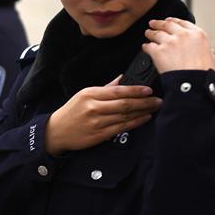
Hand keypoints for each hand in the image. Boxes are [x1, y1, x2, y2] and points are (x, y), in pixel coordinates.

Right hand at [44, 76, 161, 155]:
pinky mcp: (99, 135)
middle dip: (144, 102)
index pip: (117, 91)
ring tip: (154, 108)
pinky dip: (135, 123)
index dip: (135, 90)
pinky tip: (144, 118)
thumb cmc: (72, 111)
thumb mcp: (84, 95)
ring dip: (142, 112)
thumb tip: (123, 79)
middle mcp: (93, 108)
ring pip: (125, 116)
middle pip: (124, 104)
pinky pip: (121, 128)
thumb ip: (105, 88)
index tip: (148, 89)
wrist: (56, 131)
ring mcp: (96, 122)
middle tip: (158, 100)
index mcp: (90, 94)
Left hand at [143, 17, 214, 72]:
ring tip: (148, 33)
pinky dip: (146, 47)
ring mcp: (170, 42)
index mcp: (197, 35)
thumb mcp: (210, 55)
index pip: (182, 23)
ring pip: (156, 33)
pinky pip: (148, 46)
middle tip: (153, 23)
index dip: (173, 21)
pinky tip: (145, 47)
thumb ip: (204, 47)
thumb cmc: (203, 73)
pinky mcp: (159, 51)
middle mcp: (183, 35)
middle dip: (159, 23)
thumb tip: (201, 47)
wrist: (194, 83)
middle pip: (167, 25)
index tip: (169, 20)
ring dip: (150, 33)